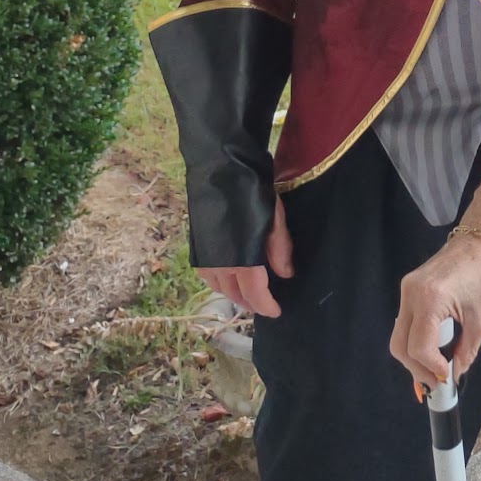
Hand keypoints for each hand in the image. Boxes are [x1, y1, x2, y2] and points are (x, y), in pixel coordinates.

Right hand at [196, 194, 293, 317]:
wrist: (220, 168)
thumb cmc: (252, 191)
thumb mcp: (275, 219)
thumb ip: (280, 250)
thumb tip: (285, 274)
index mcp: (242, 260)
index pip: (255, 294)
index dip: (265, 306)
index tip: (276, 312)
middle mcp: (219, 264)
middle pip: (235, 294)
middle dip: (250, 303)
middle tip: (264, 304)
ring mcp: (204, 256)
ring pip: (218, 287)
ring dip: (233, 294)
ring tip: (248, 294)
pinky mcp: (196, 246)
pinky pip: (206, 275)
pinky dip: (218, 282)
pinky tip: (228, 277)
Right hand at [390, 237, 480, 390]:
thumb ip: (467, 351)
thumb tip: (455, 374)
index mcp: (430, 299)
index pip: (419, 346)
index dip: (431, 367)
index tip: (447, 377)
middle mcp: (411, 294)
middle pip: (400, 345)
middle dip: (416, 369)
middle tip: (436, 381)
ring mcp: (406, 289)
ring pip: (399, 335)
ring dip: (414, 356)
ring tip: (435, 367)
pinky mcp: (408, 288)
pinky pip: (406, 322)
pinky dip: (415, 340)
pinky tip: (432, 348)